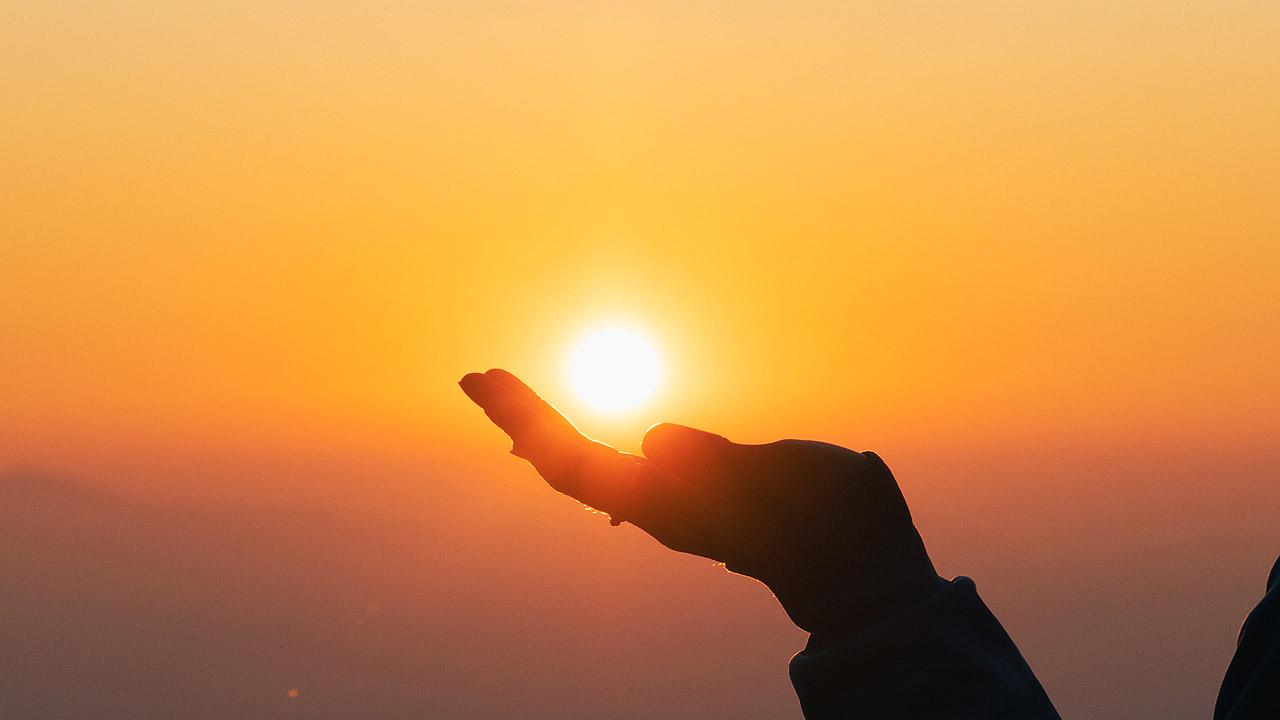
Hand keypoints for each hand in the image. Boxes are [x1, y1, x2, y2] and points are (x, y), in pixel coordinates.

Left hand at [459, 368, 940, 634]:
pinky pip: (619, 471)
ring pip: (586, 468)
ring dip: (546, 430)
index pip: (573, 462)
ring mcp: (669, 504)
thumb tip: (649, 439)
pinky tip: (582, 439)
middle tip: (475, 377)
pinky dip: (587, 446)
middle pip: (565, 464)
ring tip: (508, 399)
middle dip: (520, 419)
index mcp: (666, 505)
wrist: (855, 567)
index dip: (527, 419)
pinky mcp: (691, 496)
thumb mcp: (774, 482)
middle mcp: (655, 508)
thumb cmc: (826, 521)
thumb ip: (711, 461)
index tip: (486, 380)